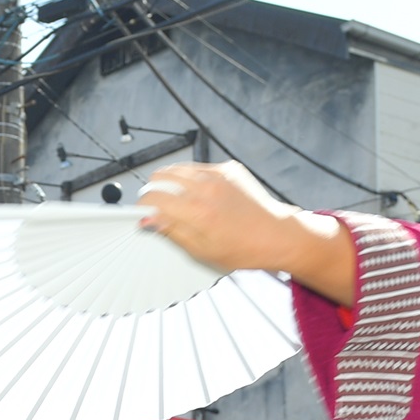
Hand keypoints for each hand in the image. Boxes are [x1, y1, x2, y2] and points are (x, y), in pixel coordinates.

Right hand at [137, 161, 355, 302]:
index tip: (142, 215)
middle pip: (160, 176)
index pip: (153, 199)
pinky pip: (199, 167)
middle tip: (157, 207)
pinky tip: (200, 195)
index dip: (142, 207)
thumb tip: (148, 221)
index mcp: (197, 212)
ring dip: (169, 181)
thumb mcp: (202, 251)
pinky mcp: (228, 168)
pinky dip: (192, 178)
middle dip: (153, 191)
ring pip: (177, 168)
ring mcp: (218, 174)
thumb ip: (172, 232)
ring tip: (176, 199)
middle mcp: (205, 188)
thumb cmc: (246, 248)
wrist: (278, 235)